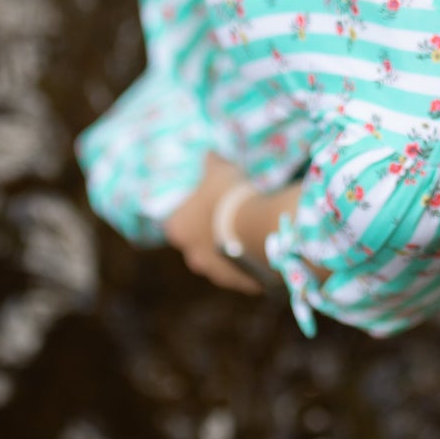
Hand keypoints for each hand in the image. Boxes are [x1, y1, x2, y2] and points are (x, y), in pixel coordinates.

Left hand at [162, 154, 264, 294]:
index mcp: (178, 229)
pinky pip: (244, 272)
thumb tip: (209, 155)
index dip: (192, 213)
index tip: (207, 204)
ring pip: (221, 261)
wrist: (257, 226)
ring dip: (231, 250)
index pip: (177, 222)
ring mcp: (216, 273)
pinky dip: (251, 262)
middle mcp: (192, 256)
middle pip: (198, 245)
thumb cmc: (228, 195)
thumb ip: (211, 163)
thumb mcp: (218, 170)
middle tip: (230, 217)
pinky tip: (262, 247)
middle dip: (211, 234)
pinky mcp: (241, 283)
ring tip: (249, 233)